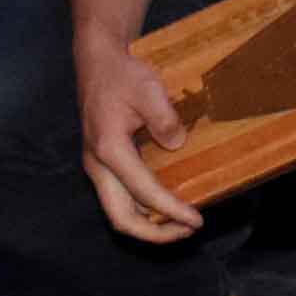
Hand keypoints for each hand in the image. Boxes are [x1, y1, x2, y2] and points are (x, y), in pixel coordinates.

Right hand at [76, 40, 204, 243]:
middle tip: (188, 230)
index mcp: (108, 149)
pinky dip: (143, 208)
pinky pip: (122, 197)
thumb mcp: (148, 89)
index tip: (196, 220)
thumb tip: (177, 145)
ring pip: (119, 211)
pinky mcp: (104, 164)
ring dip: (149, 224)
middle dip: (154, 233)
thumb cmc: (123, 75)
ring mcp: (98, 167)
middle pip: (120, 217)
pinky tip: (166, 205)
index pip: (143, 192)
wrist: (99, 63)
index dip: (171, 210)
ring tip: (181, 224)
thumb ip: (163, 118)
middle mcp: (98, 165)